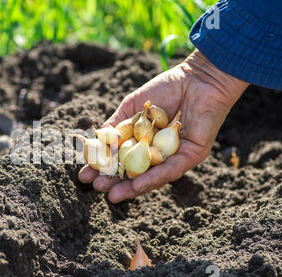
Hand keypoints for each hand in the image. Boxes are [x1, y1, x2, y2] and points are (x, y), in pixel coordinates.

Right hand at [78, 49, 248, 202]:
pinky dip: (153, 179)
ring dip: (132, 187)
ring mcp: (175, 157)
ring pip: (152, 177)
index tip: (84, 174)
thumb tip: (96, 143)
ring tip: (113, 194)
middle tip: (96, 188)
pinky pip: (170, 171)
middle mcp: (159, 153)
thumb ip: (116, 125)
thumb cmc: (166, 88)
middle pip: (135, 173)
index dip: (103, 168)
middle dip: (115, 182)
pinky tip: (137, 185)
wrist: (197, 77)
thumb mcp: (132, 107)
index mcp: (144, 142)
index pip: (121, 159)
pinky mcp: (191, 156)